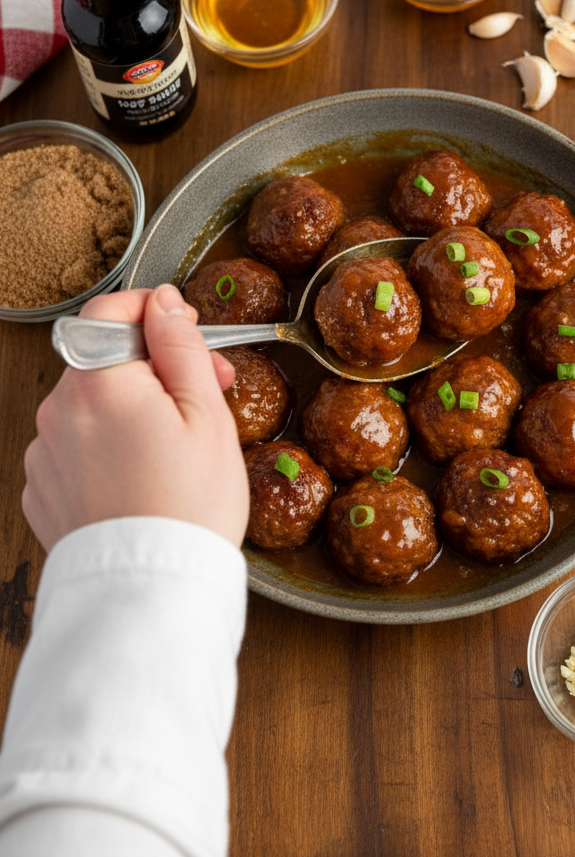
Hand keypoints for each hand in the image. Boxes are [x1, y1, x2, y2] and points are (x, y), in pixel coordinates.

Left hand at [23, 285, 248, 550]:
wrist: (150, 593)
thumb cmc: (188, 506)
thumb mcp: (206, 414)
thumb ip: (180, 347)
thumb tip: (164, 304)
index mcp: (97, 384)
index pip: (107, 311)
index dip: (150, 310)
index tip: (184, 327)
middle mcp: (57, 413)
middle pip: (103, 359)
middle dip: (153, 365)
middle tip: (207, 390)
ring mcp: (45, 454)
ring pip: (92, 404)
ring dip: (132, 407)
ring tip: (178, 445)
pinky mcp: (44, 491)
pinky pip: (77, 447)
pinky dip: (109, 447)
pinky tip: (146, 474)